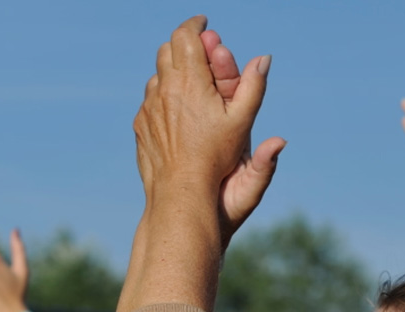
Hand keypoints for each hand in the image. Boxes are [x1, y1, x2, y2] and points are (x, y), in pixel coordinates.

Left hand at [135, 16, 284, 238]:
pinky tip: (179, 111)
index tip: (204, 24)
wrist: (180, 193)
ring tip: (193, 85)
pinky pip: (150, 99)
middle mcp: (164, 89)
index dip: (195, 25)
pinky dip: (164, 96)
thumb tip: (264, 59)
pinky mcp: (141, 124)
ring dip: (174, 72)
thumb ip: (254, 87)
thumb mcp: (242, 123)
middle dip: (185, 45)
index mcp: (190, 81)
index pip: (186, 35)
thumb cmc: (216, 159)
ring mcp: (149, 106)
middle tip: (202, 52)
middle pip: (168, 48)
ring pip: (157, 74)